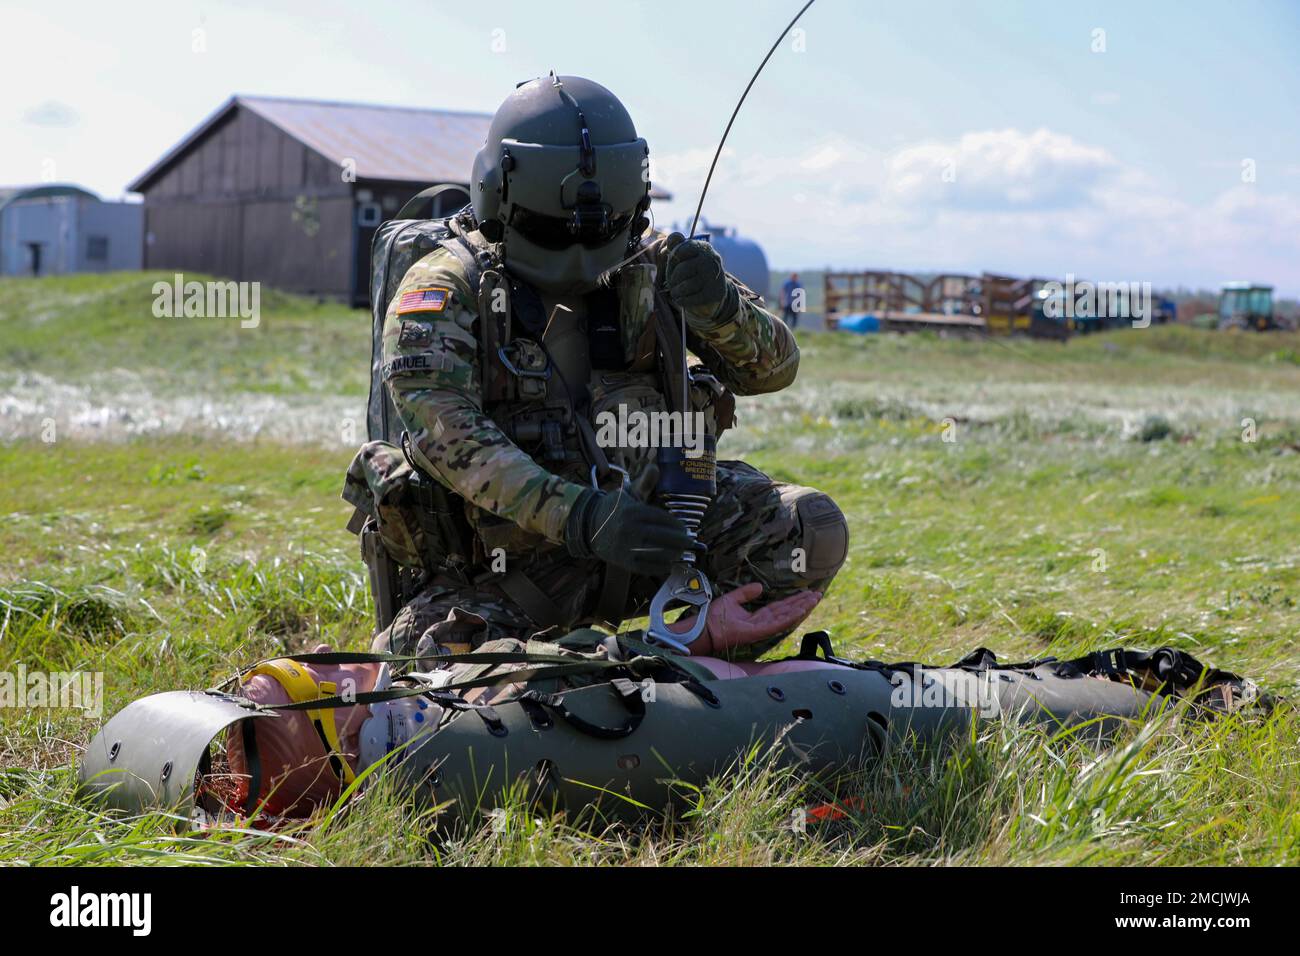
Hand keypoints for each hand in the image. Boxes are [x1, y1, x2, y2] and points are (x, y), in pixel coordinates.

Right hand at [565, 487, 691, 577]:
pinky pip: (646, 567)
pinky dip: (660, 567)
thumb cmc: (614, 509)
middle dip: (680, 541)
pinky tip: (669, 564)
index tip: (685, 528)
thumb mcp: (627, 494)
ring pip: (656, 553)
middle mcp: (628, 529)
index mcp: (632, 511)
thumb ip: (644, 483)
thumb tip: (655, 467)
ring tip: (682, 553)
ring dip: (673, 555)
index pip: (661, 518)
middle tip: (690, 542)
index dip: (676, 525)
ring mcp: (625, 547)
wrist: (587, 525)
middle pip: (661, 537)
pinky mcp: (623, 561)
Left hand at [663, 232, 738, 324]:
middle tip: (671, 282)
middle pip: (682, 269)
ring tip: (674, 291)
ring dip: (675, 291)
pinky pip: (692, 299)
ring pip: (686, 286)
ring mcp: (714, 277)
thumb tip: (671, 238)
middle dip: (672, 278)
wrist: (713, 286)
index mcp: (703, 247)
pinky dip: (682, 300)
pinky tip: (679, 299)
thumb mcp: (685, 253)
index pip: (679, 251)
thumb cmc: (693, 267)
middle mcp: (711, 260)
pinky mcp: (714, 293)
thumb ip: (676, 244)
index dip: (671, 260)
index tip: (672, 265)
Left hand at [671, 582, 821, 654]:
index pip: (780, 607)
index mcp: (758, 616)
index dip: (794, 599)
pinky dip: (792, 616)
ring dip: (802, 607)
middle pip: (788, 610)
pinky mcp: (760, 632)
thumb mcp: (732, 599)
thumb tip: (760, 586)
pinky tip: (802, 609)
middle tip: (818, 594)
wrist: (705, 628)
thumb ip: (746, 593)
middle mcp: (763, 623)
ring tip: (815, 599)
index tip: (806, 592)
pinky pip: (779, 623)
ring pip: (787, 616)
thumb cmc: (715, 617)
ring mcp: (763, 628)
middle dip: (803, 602)